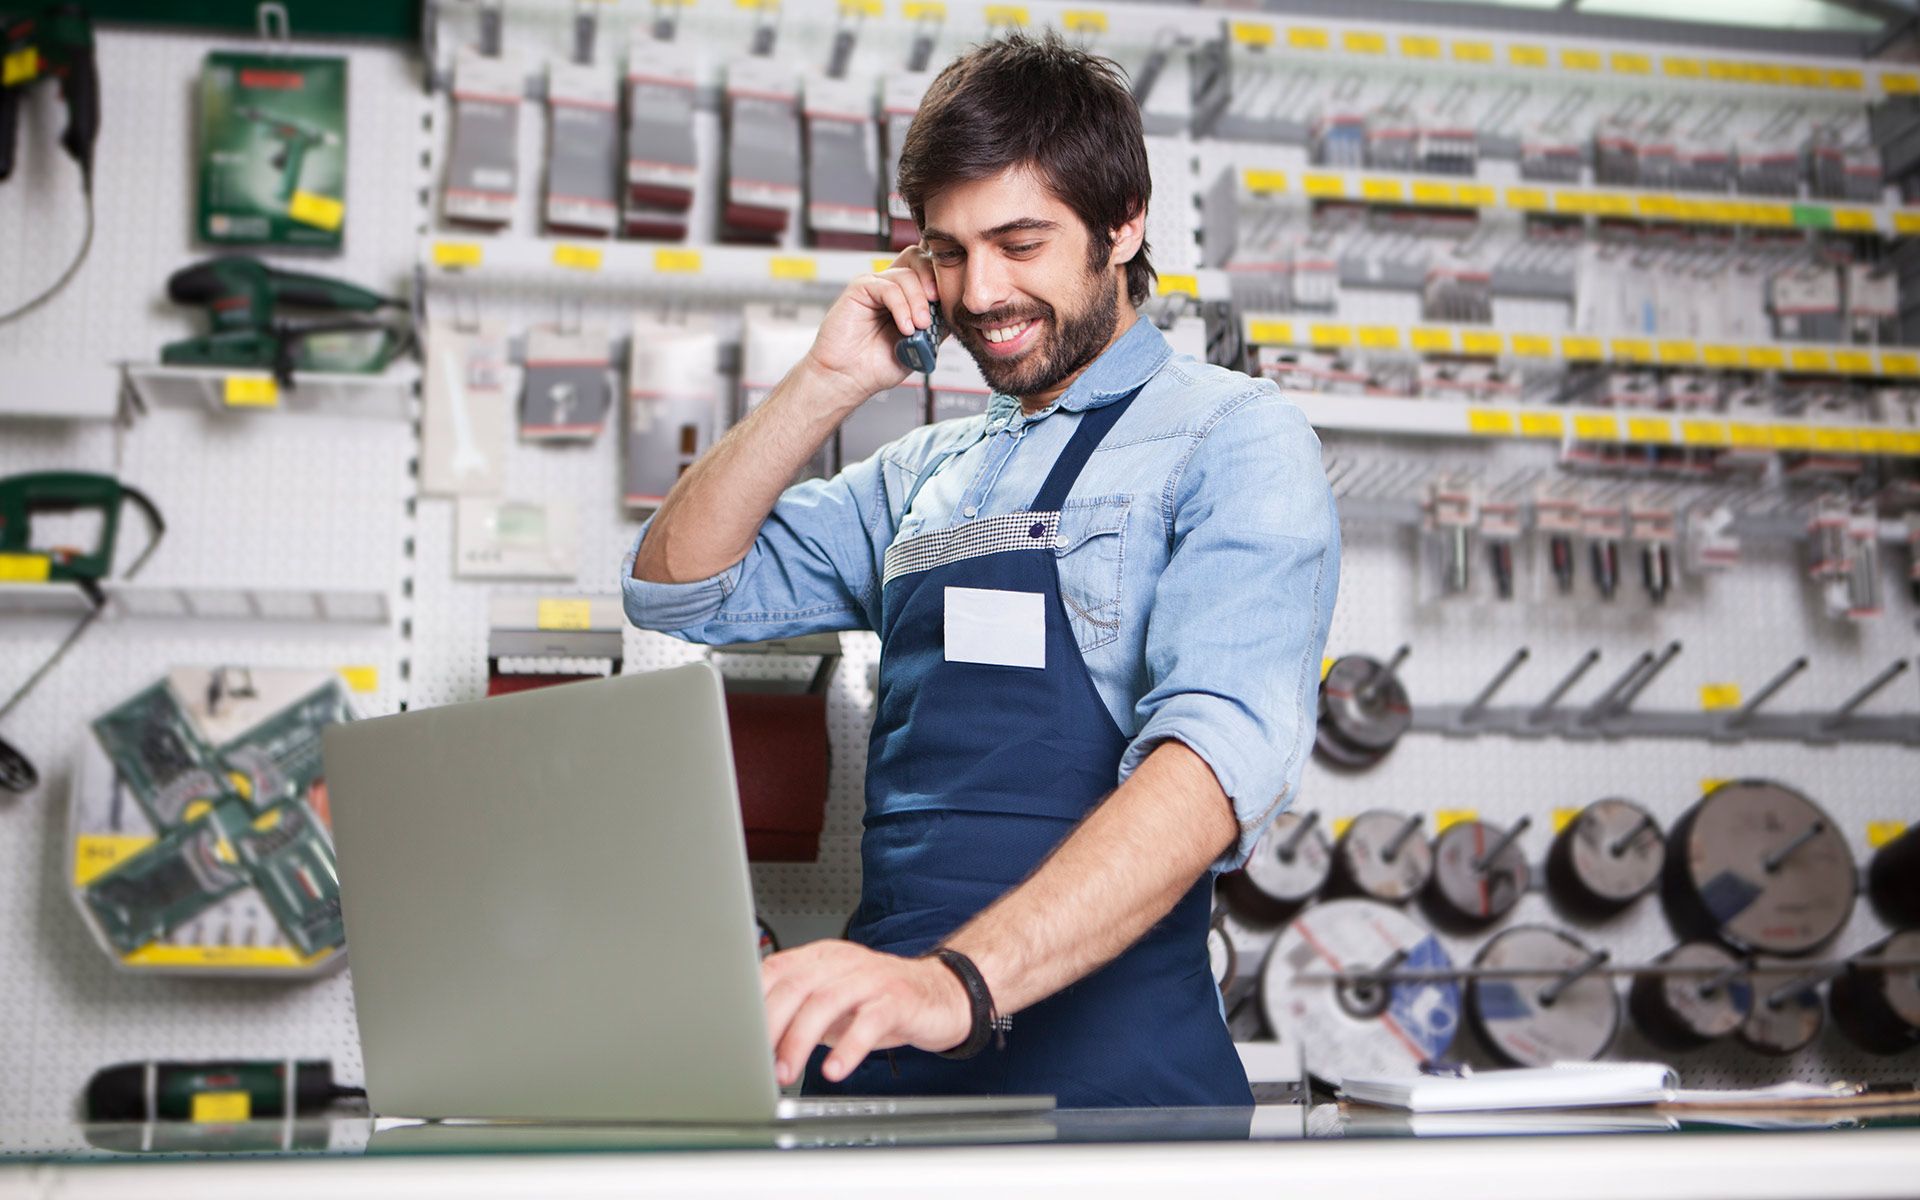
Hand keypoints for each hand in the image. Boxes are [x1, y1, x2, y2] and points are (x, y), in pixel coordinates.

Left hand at [761, 939, 971, 1085]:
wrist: (942, 994)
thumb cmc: (880, 1001)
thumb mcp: (833, 1002)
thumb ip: (798, 1010)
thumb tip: (752, 1038)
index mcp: (821, 957)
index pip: (776, 970)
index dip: (752, 1002)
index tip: (736, 1036)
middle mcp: (844, 962)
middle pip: (796, 986)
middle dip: (770, 1026)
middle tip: (758, 1062)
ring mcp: (871, 978)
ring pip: (826, 1002)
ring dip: (800, 1040)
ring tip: (787, 1072)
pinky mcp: (898, 999)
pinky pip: (869, 1021)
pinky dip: (848, 1047)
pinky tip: (834, 1069)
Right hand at [801, 245, 941, 409]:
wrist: (848, 379)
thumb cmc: (877, 366)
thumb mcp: (921, 346)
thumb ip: (939, 325)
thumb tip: (960, 309)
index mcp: (906, 296)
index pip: (929, 268)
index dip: (942, 276)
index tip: (953, 298)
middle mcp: (891, 286)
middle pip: (919, 257)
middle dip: (934, 279)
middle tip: (938, 304)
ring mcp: (875, 286)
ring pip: (906, 274)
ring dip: (918, 301)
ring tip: (920, 326)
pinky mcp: (860, 289)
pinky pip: (888, 287)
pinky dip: (901, 307)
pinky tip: (905, 328)